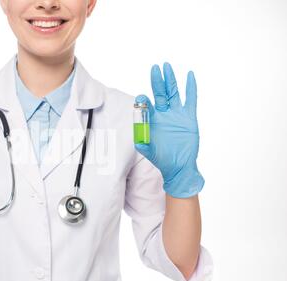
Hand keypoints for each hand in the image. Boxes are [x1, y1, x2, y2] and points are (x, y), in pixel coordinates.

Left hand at [134, 63, 203, 197]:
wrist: (178, 166)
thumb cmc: (162, 159)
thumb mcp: (150, 153)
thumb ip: (144, 146)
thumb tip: (138, 141)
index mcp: (151, 120)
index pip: (146, 105)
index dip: (144, 100)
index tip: (142, 97)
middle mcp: (163, 114)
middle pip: (159, 93)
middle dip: (157, 80)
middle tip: (155, 68)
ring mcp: (176, 114)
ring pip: (173, 93)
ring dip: (170, 80)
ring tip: (166, 66)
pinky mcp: (189, 117)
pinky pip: (190, 99)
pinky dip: (190, 87)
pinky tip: (189, 75)